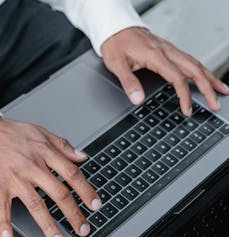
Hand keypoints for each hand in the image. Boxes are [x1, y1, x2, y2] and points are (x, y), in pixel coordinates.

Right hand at [0, 118, 101, 236]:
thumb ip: (62, 145)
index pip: (71, 174)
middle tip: (83, 229)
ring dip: (48, 225)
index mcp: (44, 153)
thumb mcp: (40, 132)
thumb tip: (81, 156)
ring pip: (35, 205)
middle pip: (58, 193)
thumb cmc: (10, 133)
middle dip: (73, 214)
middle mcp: (32, 167)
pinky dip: (4, 223)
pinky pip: (2, 207)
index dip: (86, 191)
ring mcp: (15, 178)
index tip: (95, 205)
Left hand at [101, 27, 228, 115]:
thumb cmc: (116, 44)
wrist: (115, 28)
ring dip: (209, 78)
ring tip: (221, 90)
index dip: (184, 96)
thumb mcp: (116, 64)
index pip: (177, 78)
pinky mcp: (168, 50)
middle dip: (207, 87)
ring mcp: (170, 50)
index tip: (187, 110)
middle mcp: (167, 51)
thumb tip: (138, 99)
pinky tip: (206, 77)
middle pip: (194, 70)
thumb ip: (128, 82)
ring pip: (195, 64)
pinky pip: (189, 60)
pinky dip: (201, 70)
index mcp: (156, 55)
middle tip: (216, 103)